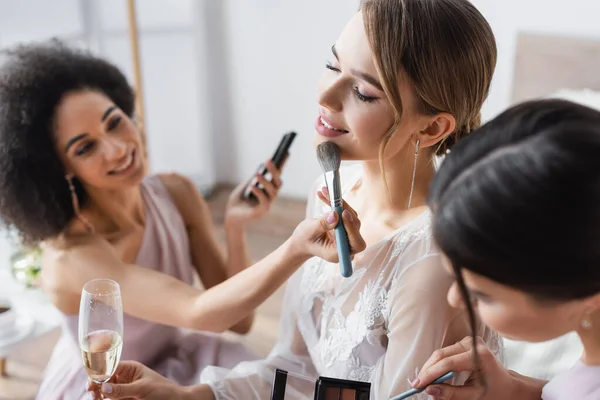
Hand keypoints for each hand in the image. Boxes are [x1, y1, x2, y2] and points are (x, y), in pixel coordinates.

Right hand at [87, 361, 192, 399]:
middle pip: (104, 380)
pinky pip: (112, 399)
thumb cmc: (162, 391)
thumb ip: (122, 389)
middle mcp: (124, 378)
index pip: (109, 367)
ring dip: (99, 395)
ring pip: (105, 392)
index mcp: (129, 368)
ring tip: (96, 399)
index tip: (91, 384)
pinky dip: (105, 399)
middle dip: (96, 385)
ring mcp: (124, 390)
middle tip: (92, 394)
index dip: (98, 374)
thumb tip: (103, 388)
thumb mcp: (142, 389)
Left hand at [225, 160, 283, 224]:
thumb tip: (262, 168)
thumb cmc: (237, 202)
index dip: (282, 165)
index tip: (286, 153)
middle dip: (274, 171)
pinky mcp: (261, 212)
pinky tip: (252, 187)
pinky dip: (259, 192)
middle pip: (278, 183)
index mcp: (267, 190)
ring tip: (257, 174)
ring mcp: (267, 205)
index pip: (277, 176)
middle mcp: (270, 197)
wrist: (230, 217)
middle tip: (269, 161)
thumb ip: (253, 179)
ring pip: (273, 192)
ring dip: (265, 182)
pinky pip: (264, 201)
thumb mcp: (244, 186)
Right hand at [291, 199, 365, 261]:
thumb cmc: (304, 240)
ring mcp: (347, 236)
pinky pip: (345, 213)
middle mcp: (346, 246)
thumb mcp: (309, 232)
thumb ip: (322, 225)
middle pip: (355, 227)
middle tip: (335, 199)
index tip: (344, 213)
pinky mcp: (345, 226)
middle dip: (345, 211)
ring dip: (340, 204)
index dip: (352, 228)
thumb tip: (335, 214)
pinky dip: (337, 204)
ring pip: (351, 218)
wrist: (303, 240)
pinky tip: (325, 194)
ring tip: (326, 192)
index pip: (355, 243)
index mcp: (338, 253)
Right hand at [413, 336, 529, 399]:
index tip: (419, 386)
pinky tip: (432, 375)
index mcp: (479, 356)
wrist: (508, 385)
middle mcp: (473, 344)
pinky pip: (445, 353)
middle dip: (427, 371)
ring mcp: (468, 341)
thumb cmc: (495, 391)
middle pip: (441, 355)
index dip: (431, 375)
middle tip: (417, 385)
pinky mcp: (464, 343)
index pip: (448, 363)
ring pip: (440, 353)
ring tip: (424, 382)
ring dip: (430, 368)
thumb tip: (430, 390)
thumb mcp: (474, 396)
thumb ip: (452, 394)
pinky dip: (436, 364)